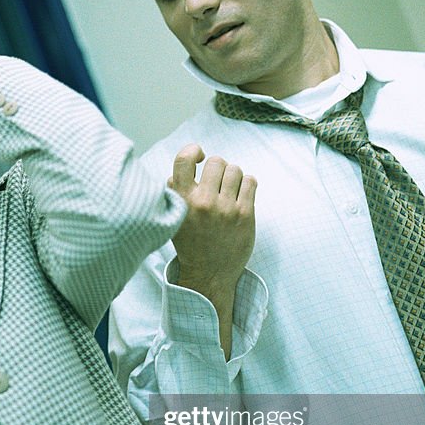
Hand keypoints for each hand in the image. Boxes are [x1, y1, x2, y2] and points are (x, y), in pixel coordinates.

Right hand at [169, 145, 255, 355]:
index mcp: (181, 201)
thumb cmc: (191, 242)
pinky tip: (240, 196)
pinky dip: (246, 185)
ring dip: (233, 177)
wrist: (209, 274)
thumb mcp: (174, 218)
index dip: (193, 151)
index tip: (199, 157)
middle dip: (217, 168)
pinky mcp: (245, 215)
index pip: (184, 160)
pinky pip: (251, 182)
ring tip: (229, 190)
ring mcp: (225, 208)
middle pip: (216, 161)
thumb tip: (181, 169)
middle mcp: (203, 202)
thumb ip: (175, 193)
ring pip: (235, 170)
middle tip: (216, 182)